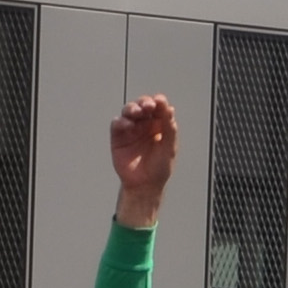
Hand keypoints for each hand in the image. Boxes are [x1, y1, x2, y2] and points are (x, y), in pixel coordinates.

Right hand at [109, 93, 176, 225]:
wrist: (144, 186)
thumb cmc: (159, 168)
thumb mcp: (169, 147)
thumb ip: (169, 128)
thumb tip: (169, 108)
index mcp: (158, 125)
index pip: (158, 107)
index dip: (158, 102)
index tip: (160, 101)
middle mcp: (144, 124)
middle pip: (142, 105)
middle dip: (145, 102)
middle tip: (148, 106)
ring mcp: (131, 129)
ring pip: (129, 110)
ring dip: (132, 108)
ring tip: (137, 112)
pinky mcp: (118, 137)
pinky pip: (117, 123)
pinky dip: (121, 121)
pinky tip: (128, 125)